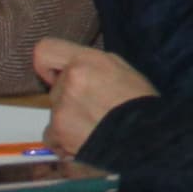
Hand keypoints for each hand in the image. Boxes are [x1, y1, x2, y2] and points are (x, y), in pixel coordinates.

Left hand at [31, 36, 155, 151]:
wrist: (147, 137)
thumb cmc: (140, 101)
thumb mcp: (121, 68)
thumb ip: (91, 64)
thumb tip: (73, 69)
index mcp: (84, 61)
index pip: (45, 50)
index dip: (48, 65)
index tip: (56, 76)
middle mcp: (68, 81)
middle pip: (55, 88)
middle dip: (70, 98)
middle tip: (94, 108)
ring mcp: (60, 109)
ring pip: (55, 112)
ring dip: (70, 119)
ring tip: (94, 128)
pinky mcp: (58, 133)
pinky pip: (51, 136)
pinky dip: (64, 140)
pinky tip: (84, 141)